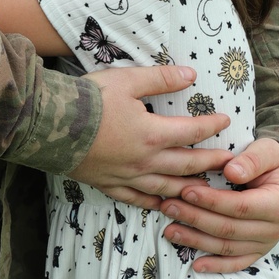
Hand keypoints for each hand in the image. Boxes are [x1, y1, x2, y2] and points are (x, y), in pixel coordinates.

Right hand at [70, 66, 230, 204]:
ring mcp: (127, 177)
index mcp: (152, 134)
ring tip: (204, 187)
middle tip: (228, 161)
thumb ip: (160, 79)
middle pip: (187, 165)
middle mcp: (144, 161)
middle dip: (210, 162)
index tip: (225, 121)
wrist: (50, 125)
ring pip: (166, 188)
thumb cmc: (88, 99)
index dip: (212, 126)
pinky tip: (163, 203)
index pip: (192, 132)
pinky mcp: (108, 185)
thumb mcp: (127, 80)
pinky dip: (154, 202)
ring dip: (189, 188)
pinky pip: (137, 199)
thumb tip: (190, 74)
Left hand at [157, 138, 278, 274]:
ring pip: (227, 247)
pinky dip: (216, 266)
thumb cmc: (276, 162)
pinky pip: (236, 263)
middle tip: (168, 206)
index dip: (211, 201)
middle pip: (228, 228)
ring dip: (196, 241)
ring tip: (169, 230)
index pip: (239, 206)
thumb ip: (252, 160)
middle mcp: (274, 229)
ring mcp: (265, 243)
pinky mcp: (257, 251)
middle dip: (195, 218)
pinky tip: (195, 265)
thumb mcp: (269, 150)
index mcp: (278, 203)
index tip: (186, 191)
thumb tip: (231, 171)